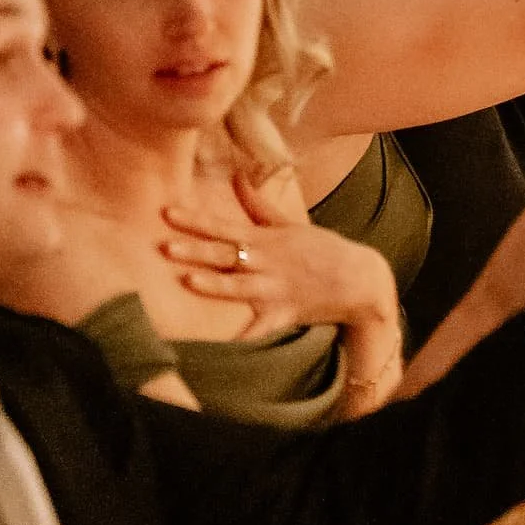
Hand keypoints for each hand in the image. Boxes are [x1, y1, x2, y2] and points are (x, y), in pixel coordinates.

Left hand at [162, 172, 402, 414]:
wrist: (359, 278)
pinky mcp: (282, 315)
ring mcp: (274, 290)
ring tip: (189, 280)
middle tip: (166, 247)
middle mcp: (266, 263)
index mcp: (265, 239)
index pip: (223, 226)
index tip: (168, 212)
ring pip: (238, 287)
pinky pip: (259, 330)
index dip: (195, 220)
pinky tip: (221, 349)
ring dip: (214, 284)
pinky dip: (243, 339)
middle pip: (225, 255)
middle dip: (196, 251)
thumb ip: (258, 203)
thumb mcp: (288, 224)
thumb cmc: (322, 249)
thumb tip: (236, 175)